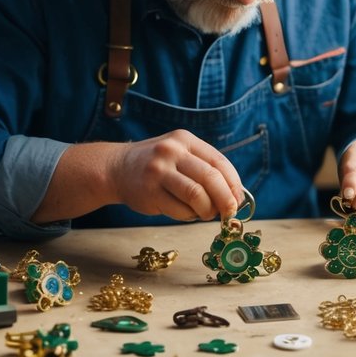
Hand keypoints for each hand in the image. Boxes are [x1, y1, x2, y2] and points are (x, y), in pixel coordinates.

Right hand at [112, 129, 244, 220]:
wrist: (117, 168)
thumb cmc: (158, 165)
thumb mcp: (180, 154)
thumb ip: (204, 169)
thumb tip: (235, 197)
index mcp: (185, 140)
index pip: (219, 162)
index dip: (234, 184)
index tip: (238, 200)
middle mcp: (172, 152)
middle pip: (210, 179)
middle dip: (225, 200)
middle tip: (229, 214)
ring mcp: (158, 171)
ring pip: (196, 196)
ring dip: (207, 211)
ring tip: (206, 214)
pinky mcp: (149, 192)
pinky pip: (180, 210)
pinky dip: (189, 216)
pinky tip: (186, 213)